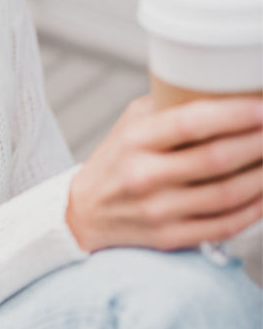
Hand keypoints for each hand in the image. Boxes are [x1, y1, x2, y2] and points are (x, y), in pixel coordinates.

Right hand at [66, 95, 262, 252]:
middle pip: (216, 159)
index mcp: (135, 141)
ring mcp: (157, 211)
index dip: (234, 115)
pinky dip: (254, 209)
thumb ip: (169, 105)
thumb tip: (225, 90)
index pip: (190, 122)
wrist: (83, 213)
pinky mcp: (169, 238)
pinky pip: (224, 225)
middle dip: (259, 143)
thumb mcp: (131, 124)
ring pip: (227, 194)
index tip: (262, 107)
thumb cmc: (117, 161)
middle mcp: (143, 177)